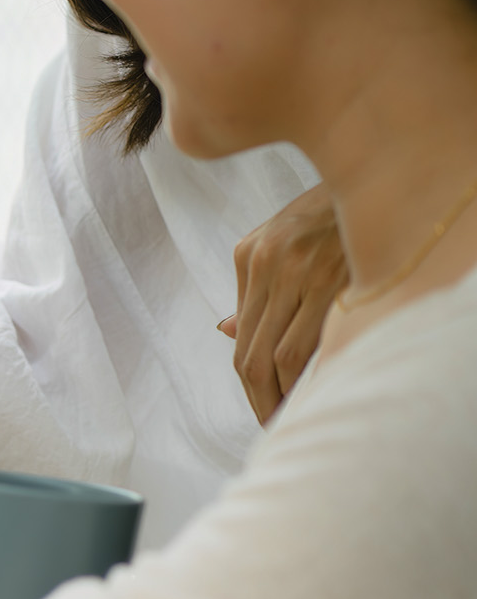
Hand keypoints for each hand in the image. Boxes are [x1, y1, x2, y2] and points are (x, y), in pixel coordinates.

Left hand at [221, 183, 346, 422]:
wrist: (373, 172)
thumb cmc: (328, 215)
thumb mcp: (279, 241)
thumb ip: (254, 289)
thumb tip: (225, 332)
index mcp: (248, 255)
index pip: (240, 339)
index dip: (250, 382)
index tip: (262, 406)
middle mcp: (267, 263)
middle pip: (250, 355)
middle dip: (259, 399)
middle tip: (273, 426)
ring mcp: (298, 270)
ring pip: (278, 357)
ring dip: (282, 396)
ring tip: (293, 417)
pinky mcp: (332, 275)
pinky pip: (313, 343)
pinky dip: (310, 374)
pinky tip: (318, 389)